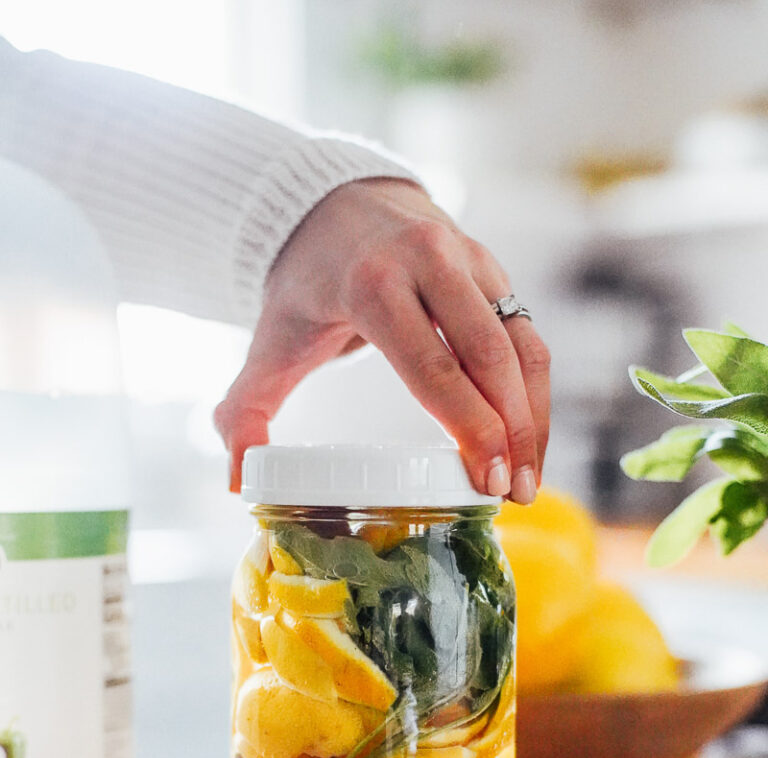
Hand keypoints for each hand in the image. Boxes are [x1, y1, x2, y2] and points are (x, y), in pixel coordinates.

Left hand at [214, 178, 549, 501]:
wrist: (336, 204)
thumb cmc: (306, 283)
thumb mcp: (269, 342)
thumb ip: (245, 409)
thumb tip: (236, 481)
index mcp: (372, 283)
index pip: (433, 367)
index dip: (468, 428)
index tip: (487, 480)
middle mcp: (430, 262)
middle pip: (488, 358)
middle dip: (512, 431)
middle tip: (515, 494)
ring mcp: (469, 260)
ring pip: (521, 345)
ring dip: (533, 416)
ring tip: (529, 478)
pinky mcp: (493, 269)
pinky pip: (527, 336)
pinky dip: (534, 391)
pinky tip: (530, 438)